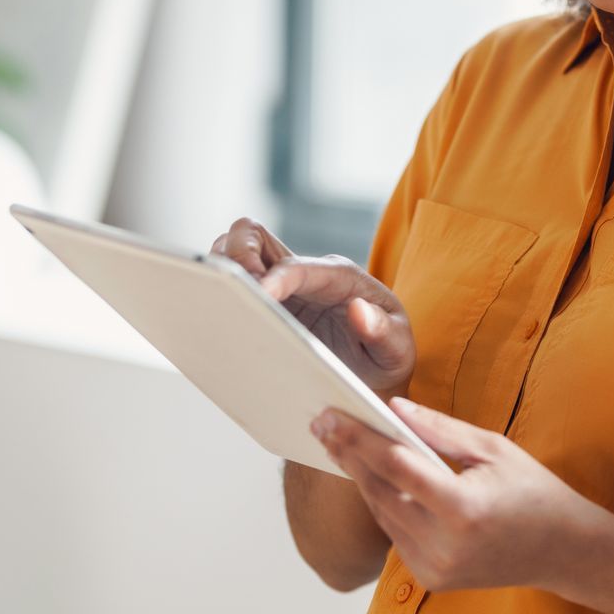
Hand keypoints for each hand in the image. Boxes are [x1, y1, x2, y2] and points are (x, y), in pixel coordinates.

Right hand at [208, 217, 414, 395]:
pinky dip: (217, 288)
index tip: (260, 294)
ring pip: (234, 250)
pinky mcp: (264, 304)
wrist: (374, 379)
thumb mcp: (397, 351)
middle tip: (233, 291)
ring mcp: (281, 287)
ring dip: (222, 267)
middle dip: (236, 253)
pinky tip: (216, 313)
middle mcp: (306, 273)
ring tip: (222, 300)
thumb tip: (359, 311)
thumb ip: (384, 331)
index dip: (277, 277)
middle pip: (253, 235)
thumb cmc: (385, 360)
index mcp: (340, 277)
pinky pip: (231, 282)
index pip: (299, 266)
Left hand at [311, 399, 608, 594]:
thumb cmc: (534, 492)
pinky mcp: (431, 578)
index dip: (360, 439)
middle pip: (380, 492)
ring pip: (382, 514)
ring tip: (338, 443)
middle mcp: (444, 545)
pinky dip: (382, 502)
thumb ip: (440, 429)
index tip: (333, 416)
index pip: (398, 468)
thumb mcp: (493, 449)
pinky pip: (395, 534)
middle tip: (323, 423)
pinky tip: (368, 475)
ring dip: (360, 478)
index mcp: (464, 509)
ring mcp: (436, 568)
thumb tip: (393, 407)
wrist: (562, 551)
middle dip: (349, 455)